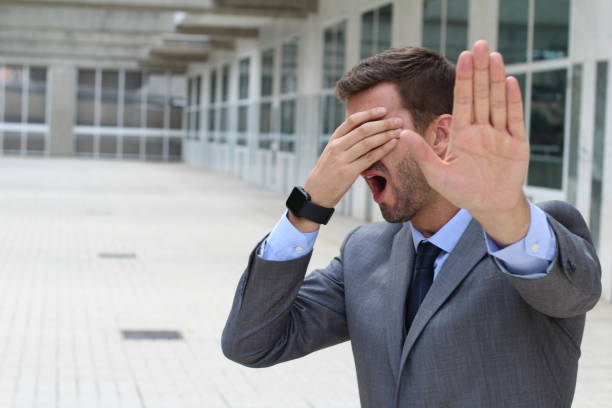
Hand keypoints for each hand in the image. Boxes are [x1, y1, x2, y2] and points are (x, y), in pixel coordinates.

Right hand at [289, 107, 400, 231]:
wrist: (316, 193)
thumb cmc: (328, 172)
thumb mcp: (332, 153)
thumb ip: (345, 141)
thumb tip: (366, 130)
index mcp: (334, 140)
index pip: (352, 121)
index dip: (369, 113)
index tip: (384, 110)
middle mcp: (337, 147)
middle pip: (364, 130)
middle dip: (383, 124)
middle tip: (398, 120)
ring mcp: (342, 159)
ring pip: (368, 142)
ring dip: (386, 135)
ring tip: (399, 131)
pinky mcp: (349, 172)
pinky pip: (370, 158)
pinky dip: (383, 149)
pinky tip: (393, 144)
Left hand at [404, 40, 530, 245]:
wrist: (488, 206)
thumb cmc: (461, 191)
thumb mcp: (437, 174)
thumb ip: (421, 153)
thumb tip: (401, 133)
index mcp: (462, 133)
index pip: (462, 101)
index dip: (463, 79)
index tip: (462, 57)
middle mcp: (481, 129)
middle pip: (481, 95)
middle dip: (479, 70)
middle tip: (479, 45)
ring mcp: (500, 135)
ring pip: (497, 102)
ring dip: (495, 79)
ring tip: (494, 56)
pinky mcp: (517, 143)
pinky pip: (514, 119)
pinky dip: (512, 101)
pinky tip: (509, 82)